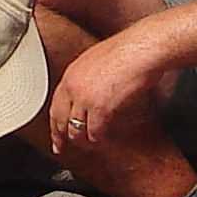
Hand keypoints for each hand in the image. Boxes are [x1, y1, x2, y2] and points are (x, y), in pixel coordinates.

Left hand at [43, 24, 174, 159]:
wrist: (142, 49)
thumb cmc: (128, 52)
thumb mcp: (96, 62)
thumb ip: (86, 79)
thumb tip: (87, 92)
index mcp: (71, 74)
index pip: (55, 105)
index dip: (54, 122)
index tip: (55, 132)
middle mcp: (73, 86)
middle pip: (60, 120)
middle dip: (61, 137)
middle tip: (61, 147)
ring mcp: (85, 98)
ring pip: (75, 130)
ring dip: (82, 141)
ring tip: (88, 145)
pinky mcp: (100, 108)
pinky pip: (94, 133)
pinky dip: (98, 139)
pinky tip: (102, 139)